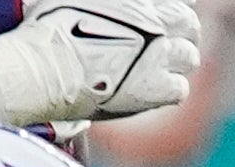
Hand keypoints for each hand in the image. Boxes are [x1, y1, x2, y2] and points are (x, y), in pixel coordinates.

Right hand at [0, 1, 200, 125]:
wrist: (44, 66)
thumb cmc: (49, 28)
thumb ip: (105, 3)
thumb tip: (113, 6)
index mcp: (137, 2)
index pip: (176, 3)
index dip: (173, 10)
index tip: (166, 16)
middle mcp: (153, 23)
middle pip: (188, 24)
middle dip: (184, 31)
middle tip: (173, 41)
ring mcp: (158, 56)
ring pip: (189, 57)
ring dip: (179, 61)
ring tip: (162, 66)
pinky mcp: (155, 89)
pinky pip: (179, 89)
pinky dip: (170, 89)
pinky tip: (155, 89)